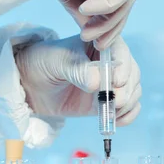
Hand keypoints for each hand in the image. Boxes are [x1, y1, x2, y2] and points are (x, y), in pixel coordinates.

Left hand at [15, 35, 140, 125]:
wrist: (31, 85)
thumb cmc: (43, 62)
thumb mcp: (57, 61)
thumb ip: (77, 69)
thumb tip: (97, 82)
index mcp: (101, 43)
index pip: (121, 52)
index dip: (123, 67)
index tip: (117, 81)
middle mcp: (111, 63)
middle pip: (132, 74)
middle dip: (127, 89)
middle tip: (116, 101)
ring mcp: (110, 84)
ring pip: (133, 92)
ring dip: (128, 103)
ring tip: (113, 111)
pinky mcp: (107, 102)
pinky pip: (128, 108)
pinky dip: (127, 115)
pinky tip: (117, 119)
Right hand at [48, 0, 138, 49]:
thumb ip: (82, 9)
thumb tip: (92, 31)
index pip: (119, 1)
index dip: (110, 24)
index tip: (96, 42)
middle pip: (127, 2)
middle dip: (112, 27)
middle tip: (95, 43)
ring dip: (109, 22)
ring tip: (86, 31)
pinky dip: (107, 6)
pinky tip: (86, 10)